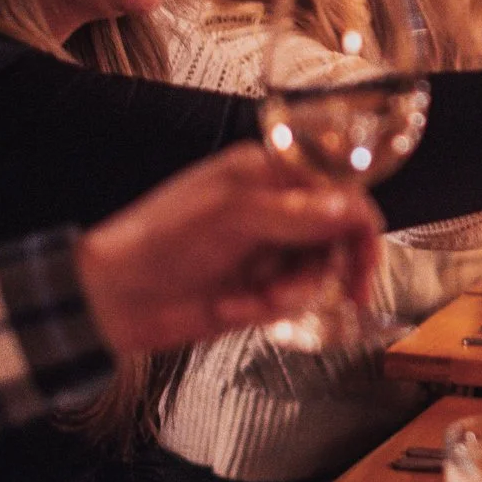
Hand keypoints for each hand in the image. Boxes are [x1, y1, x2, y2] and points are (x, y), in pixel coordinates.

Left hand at [76, 144, 383, 356]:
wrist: (116, 298)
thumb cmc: (158, 242)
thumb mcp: (231, 217)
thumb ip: (296, 213)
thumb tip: (349, 209)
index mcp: (266, 173)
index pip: (336, 186)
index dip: (357, 221)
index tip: (365, 256)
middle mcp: (273, 208)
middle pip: (337, 234)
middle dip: (330, 265)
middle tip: (346, 291)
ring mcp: (267, 249)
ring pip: (318, 271)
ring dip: (294, 291)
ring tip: (257, 297)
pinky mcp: (259, 288)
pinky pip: (292, 300)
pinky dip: (269, 308)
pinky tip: (234, 305)